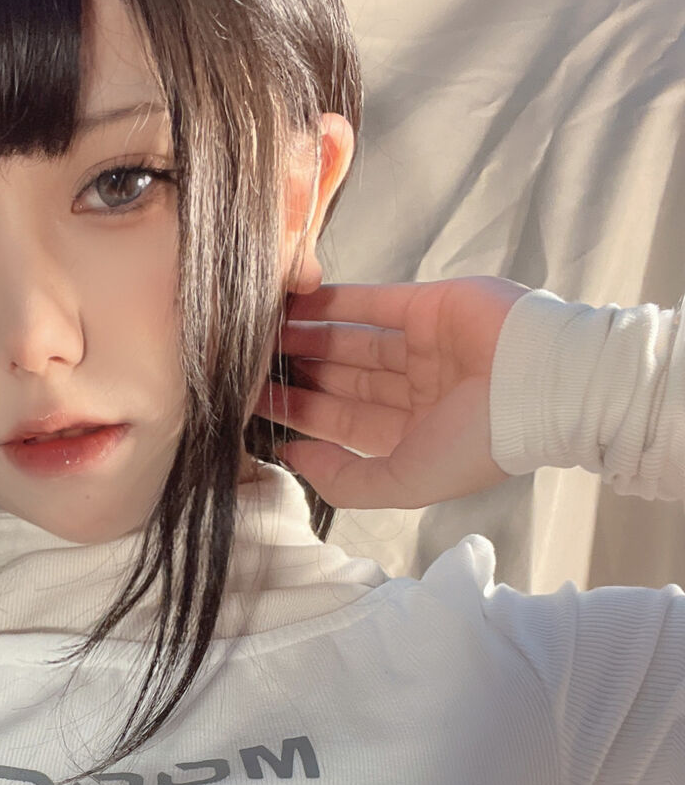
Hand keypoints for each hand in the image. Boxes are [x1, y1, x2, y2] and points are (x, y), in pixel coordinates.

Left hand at [254, 275, 529, 508]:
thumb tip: (294, 461)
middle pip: (340, 382)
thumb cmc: (477, 443)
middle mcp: (415, 393)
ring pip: (350, 341)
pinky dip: (332, 301)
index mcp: (412, 437)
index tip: (252, 406)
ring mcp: (422, 348)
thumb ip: (346, 482)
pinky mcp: (429, 305)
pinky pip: (371, 302)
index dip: (298, 416)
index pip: (341, 425)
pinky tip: (292, 303)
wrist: (541, 384)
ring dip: (306, 337)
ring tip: (257, 333)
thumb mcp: (403, 483)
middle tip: (244, 365)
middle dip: (295, 376)